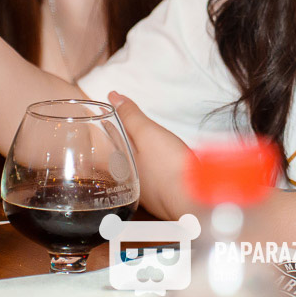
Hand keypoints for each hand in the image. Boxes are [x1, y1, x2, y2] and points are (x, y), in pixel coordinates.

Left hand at [109, 91, 193, 219]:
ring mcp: (146, 192)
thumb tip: (114, 96)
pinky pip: (152, 179)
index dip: (108, 128)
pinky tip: (157, 169)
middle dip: (117, 146)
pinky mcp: (163, 197)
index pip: (110, 141)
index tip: (103, 119)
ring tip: (132, 148)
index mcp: (122, 163)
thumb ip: (130, 116)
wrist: (192, 200)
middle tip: (113, 133)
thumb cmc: (168, 166)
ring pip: (136, 169)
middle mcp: (131, 180)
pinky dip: (151, 169)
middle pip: (120, 158)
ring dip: (134, 158)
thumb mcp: (147, 133)